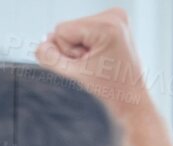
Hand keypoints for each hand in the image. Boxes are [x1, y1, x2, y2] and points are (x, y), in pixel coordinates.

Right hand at [34, 8, 151, 122]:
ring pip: (75, 32)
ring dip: (81, 51)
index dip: (67, 53)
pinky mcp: (114, 25)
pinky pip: (85, 33)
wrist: (132, 102)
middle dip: (74, 51)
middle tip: (93, 67)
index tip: (87, 67)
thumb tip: (41, 46)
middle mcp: (113, 16)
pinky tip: (101, 60)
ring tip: (98, 65)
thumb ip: (50, 59)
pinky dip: (88, 48)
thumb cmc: (110, 92)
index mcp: (107, 25)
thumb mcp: (74, 76)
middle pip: (69, 29)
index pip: (61, 30)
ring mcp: (116, 19)